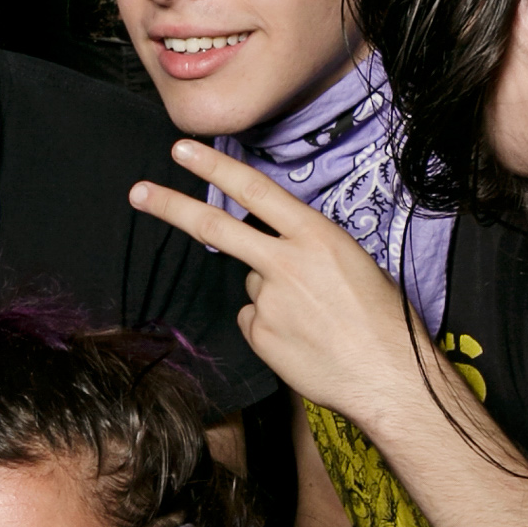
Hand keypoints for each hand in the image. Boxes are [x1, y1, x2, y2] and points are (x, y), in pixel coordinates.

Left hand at [127, 141, 422, 424]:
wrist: (389, 376)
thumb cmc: (382, 317)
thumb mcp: (353, 261)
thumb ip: (307, 249)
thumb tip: (275, 253)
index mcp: (316, 236)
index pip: (255, 191)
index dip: (215, 167)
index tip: (183, 150)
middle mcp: (286, 262)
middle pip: (217, 227)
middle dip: (172, 206)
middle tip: (138, 192)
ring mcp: (269, 301)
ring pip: (253, 285)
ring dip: (274, 295)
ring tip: (315, 319)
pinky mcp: (260, 334)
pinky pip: (255, 321)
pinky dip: (273, 328)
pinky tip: (303, 339)